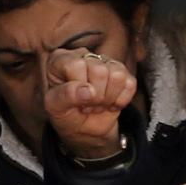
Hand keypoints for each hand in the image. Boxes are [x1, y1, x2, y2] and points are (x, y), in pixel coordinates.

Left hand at [42, 46, 138, 161]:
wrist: (83, 128)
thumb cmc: (65, 114)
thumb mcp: (55, 108)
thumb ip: (65, 96)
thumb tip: (88, 90)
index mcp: (60, 59)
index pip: (76, 65)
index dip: (79, 88)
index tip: (74, 100)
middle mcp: (83, 55)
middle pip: (100, 70)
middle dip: (95, 96)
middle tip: (86, 105)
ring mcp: (104, 62)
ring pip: (117, 75)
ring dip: (108, 98)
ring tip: (96, 104)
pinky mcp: (123, 72)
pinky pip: (130, 84)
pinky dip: (121, 100)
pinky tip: (109, 103)